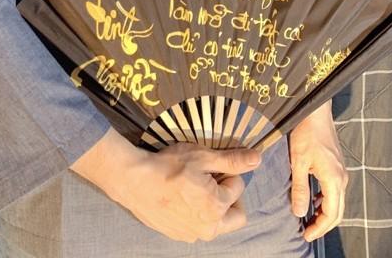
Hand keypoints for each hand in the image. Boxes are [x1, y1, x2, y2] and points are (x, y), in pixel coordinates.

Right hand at [71, 127, 261, 242]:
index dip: (227, 173)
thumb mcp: (202, 156)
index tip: (211, 165)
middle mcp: (208, 227)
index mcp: (217, 208)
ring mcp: (192, 234)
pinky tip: (181, 197)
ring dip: (213, 206)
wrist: (134, 180)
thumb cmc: (168, 166)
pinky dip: (197, 214)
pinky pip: (198, 226)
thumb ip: (232, 160)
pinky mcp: (178, 235)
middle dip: (229, 197)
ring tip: (194, 187)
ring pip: (217, 222)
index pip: (238, 187)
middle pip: (236, 215)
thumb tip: (258, 158)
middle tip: (211, 179)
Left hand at [288, 101, 347, 241]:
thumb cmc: (306, 133)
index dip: (319, 228)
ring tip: (309, 219)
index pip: (331, 214)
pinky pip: (335, 190)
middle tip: (307, 232)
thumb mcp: (298, 162)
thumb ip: (300, 189)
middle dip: (323, 225)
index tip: (305, 235)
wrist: (315, 111)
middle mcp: (342, 178)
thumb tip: (300, 213)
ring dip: (325, 213)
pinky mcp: (337, 166)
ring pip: (337, 202)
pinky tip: (313, 200)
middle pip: (337, 211)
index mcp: (334, 180)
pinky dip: (326, 201)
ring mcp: (341, 172)